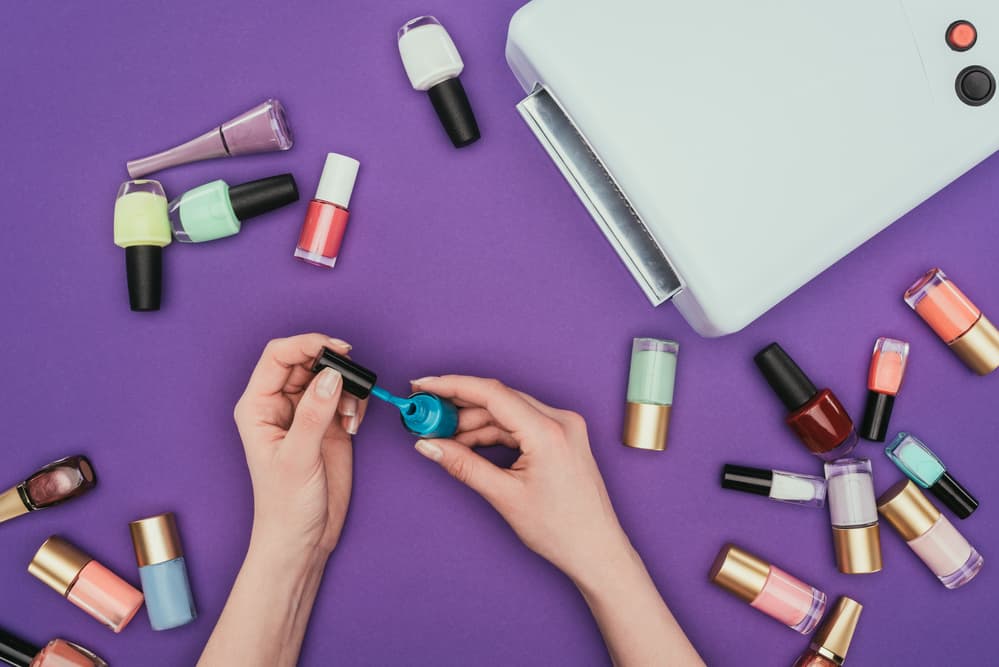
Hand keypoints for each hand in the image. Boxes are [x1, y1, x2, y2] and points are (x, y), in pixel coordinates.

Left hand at [233, 334, 367, 557]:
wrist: (303, 538)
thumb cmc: (285, 505)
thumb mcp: (298, 458)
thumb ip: (314, 413)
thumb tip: (331, 375)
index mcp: (258, 406)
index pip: (278, 356)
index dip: (307, 345)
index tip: (337, 349)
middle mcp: (280, 405)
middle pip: (306, 361)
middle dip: (332, 365)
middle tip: (353, 379)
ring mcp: (306, 414)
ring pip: (328, 376)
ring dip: (347, 387)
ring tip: (351, 415)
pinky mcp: (328, 425)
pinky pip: (345, 396)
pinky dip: (356, 403)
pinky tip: (355, 425)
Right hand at [409, 375, 629, 584]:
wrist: (597, 549)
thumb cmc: (561, 529)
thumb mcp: (504, 496)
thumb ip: (463, 465)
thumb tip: (429, 445)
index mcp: (548, 432)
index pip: (491, 393)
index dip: (451, 386)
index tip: (422, 386)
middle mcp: (560, 420)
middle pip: (498, 399)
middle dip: (458, 407)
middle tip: (426, 417)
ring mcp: (564, 426)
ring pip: (508, 411)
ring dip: (474, 422)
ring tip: (443, 438)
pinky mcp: (562, 436)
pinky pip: (520, 424)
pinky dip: (493, 432)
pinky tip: (469, 444)